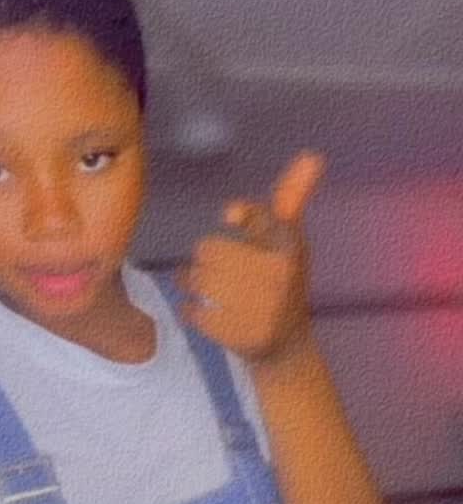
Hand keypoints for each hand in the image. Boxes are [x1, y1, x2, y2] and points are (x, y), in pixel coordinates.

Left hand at [175, 150, 325, 363]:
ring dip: (191, 284)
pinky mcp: (241, 335)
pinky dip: (191, 312)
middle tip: (217, 272)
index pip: (264, 219)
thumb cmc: (282, 280)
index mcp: (291, 248)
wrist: (286, 347)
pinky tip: (206, 314)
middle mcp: (280, 276)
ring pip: (196, 280)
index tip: (228, 215)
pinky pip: (193, 311)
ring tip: (205, 292)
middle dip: (204, 260)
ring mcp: (262, 308)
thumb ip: (290, 199)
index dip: (245, 215)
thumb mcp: (289, 239)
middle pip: (208, 249)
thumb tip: (313, 156)